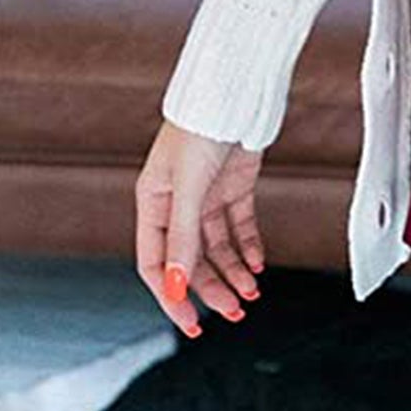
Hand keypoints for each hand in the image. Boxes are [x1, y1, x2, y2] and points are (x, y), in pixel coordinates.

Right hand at [135, 119, 265, 336]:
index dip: (172, 295)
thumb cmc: (202, 126)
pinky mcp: (234, 184)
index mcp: (152, 202)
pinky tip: (258, 263)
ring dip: (234, 271)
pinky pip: (239, 225)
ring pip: (217, 246)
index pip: (155, 263)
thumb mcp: (189, 186)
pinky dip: (249, 246)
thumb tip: (176, 285)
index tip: (191, 322)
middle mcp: (176, 201)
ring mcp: (206, 193)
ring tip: (251, 293)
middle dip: (211, 288)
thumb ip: (183, 237)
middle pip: (190, 259)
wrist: (235, 88)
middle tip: (234, 313)